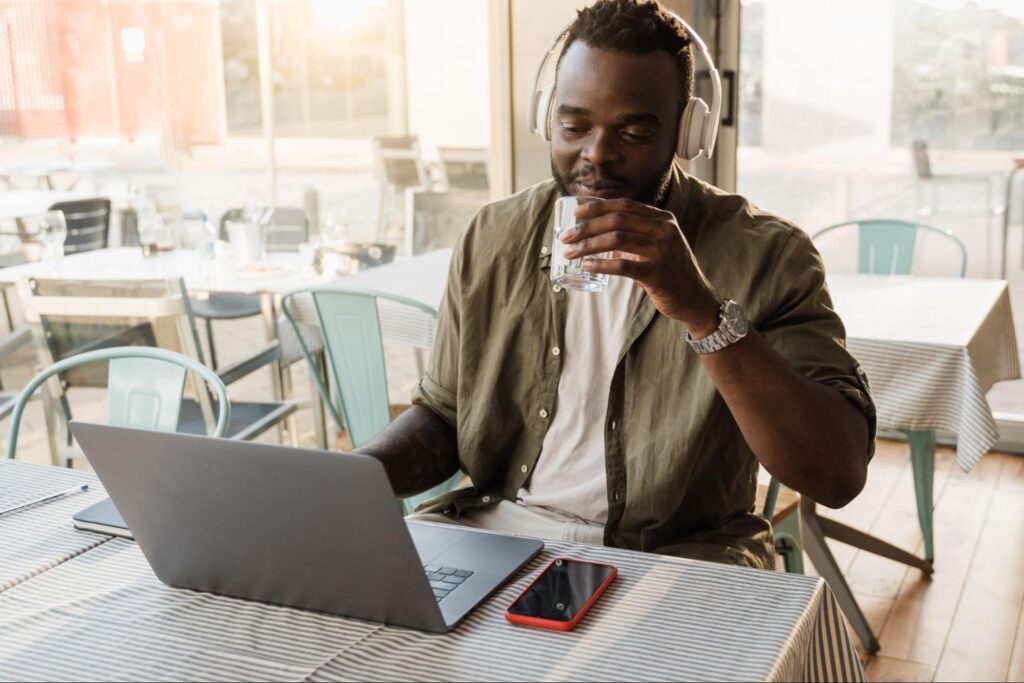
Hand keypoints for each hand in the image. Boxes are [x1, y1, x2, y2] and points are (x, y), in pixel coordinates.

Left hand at [561, 198, 719, 334]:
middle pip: (617, 221)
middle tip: (566, 237)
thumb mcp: (658, 245)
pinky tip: (587, 266)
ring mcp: (662, 251)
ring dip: (588, 246)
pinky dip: (601, 265)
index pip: (624, 205)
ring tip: (570, 253)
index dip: (597, 207)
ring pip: (617, 240)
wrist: (695, 298)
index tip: (575, 213)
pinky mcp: (657, 274)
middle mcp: (664, 230)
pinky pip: (623, 266)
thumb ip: (634, 235)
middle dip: (586, 227)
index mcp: (663, 219)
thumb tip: (598, 233)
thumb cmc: (670, 271)